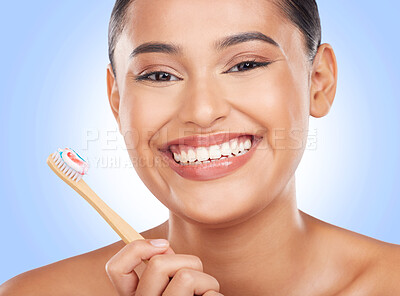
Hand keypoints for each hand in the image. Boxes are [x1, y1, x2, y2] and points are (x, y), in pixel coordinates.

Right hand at [105, 239, 222, 295]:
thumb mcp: (170, 285)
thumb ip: (163, 269)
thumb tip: (162, 246)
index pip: (116, 268)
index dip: (136, 248)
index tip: (162, 244)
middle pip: (158, 264)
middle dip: (187, 260)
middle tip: (195, 278)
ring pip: (186, 276)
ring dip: (206, 280)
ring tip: (205, 294)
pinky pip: (209, 295)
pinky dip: (215, 295)